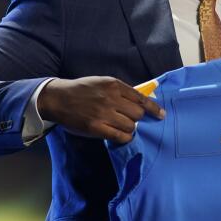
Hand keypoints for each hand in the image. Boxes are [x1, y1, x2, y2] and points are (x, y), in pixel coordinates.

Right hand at [38, 76, 164, 143]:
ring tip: (121, 126)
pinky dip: (124, 137)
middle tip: (128, 119)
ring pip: (130, 126)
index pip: (141, 99)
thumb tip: (141, 102)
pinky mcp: (96, 128)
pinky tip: (121, 135)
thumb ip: (121, 91)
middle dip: (137, 118)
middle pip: (138, 114)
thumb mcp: (103, 83)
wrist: (59, 98)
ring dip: (129, 128)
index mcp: (114, 85)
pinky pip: (120, 136)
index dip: (154, 109)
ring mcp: (104, 114)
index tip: (161, 115)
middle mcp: (111, 98)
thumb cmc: (82, 90)